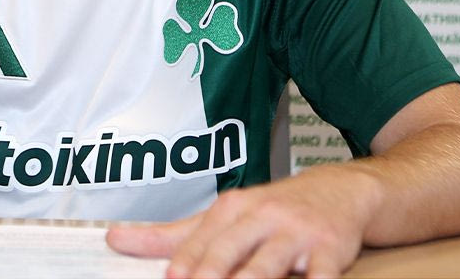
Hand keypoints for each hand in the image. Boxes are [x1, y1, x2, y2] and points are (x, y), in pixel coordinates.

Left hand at [106, 166, 379, 278]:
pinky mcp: (331, 249)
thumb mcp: (225, 216)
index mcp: (234, 207)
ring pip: (270, 263)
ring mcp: (298, 232)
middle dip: (212, 273)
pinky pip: (322, 272)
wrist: (343, 189)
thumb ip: (172, 236)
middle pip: (231, 250)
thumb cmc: (275, 209)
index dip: (185, 264)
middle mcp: (263, 215)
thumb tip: (115, 239)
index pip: (201, 241)